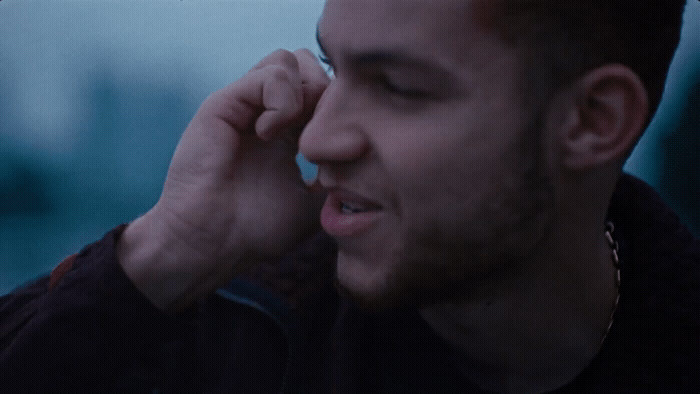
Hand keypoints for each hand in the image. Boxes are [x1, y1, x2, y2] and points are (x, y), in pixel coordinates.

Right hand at [117, 49, 328, 311]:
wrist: (210, 244)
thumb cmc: (256, 230)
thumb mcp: (313, 204)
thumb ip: (337, 174)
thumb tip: (365, 152)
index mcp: (286, 132)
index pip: (323, 91)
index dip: (341, 110)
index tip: (343, 148)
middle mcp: (264, 113)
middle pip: (310, 66)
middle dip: (328, 95)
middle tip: (323, 138)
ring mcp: (245, 106)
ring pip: (290, 60)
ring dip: (307, 94)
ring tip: (296, 138)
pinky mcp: (225, 103)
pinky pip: (271, 73)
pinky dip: (283, 100)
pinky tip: (270, 135)